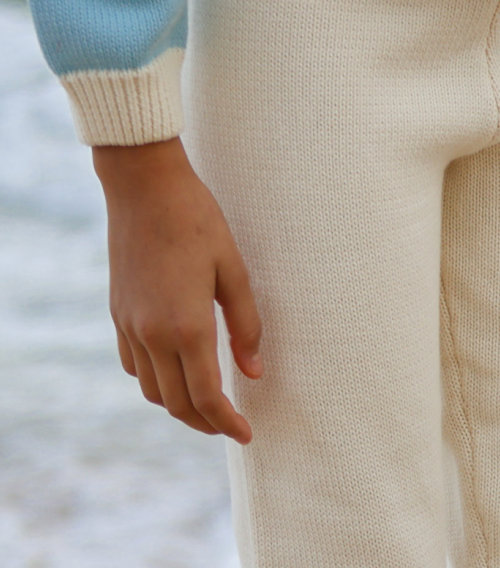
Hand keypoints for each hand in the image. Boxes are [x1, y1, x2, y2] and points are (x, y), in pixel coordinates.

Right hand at [93, 138, 261, 442]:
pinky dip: (157, 379)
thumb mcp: (234, 268)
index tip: (247, 434)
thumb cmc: (199, 221)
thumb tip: (254, 371)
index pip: (206, 396)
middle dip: (204, 422)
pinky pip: (135, 365)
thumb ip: (246, 324)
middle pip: (176, 403)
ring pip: (152, 389)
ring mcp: (130, 326)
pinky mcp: (119, 315)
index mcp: (187, 326)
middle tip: (232, 426)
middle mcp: (152, 335)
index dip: (227, 422)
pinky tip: (178, 369)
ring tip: (209, 402)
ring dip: (179, 404)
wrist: (145, 190)